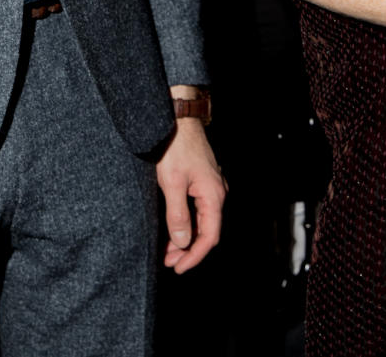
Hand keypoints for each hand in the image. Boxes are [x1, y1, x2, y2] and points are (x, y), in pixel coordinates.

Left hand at [156, 111, 225, 272]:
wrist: (178, 118)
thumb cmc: (175, 147)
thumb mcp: (172, 183)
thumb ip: (178, 215)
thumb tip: (182, 243)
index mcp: (213, 196)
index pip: (209, 237)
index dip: (194, 256)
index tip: (178, 268)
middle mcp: (217, 192)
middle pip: (207, 231)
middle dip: (188, 250)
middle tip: (169, 263)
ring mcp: (210, 185)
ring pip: (202, 221)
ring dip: (186, 238)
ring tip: (168, 251)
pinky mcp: (202, 179)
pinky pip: (198, 209)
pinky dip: (187, 222)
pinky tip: (174, 229)